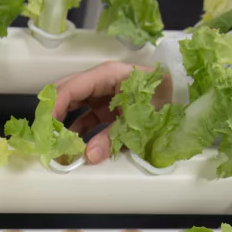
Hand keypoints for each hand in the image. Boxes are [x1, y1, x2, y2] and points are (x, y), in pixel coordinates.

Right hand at [52, 61, 172, 164]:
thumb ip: (112, 138)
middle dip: (53, 113)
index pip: (70, 87)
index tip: (46, 127)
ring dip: (63, 123)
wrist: (187, 98)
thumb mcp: (138, 120)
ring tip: (55, 143)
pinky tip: (73, 146)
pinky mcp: (107, 107)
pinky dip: (77, 130)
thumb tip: (88, 156)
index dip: (54, 106)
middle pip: (66, 92)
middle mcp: (101, 81)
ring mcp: (103, 94)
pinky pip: (85, 117)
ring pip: (73, 105)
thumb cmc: (166, 99)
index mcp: (107, 75)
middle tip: (45, 136)